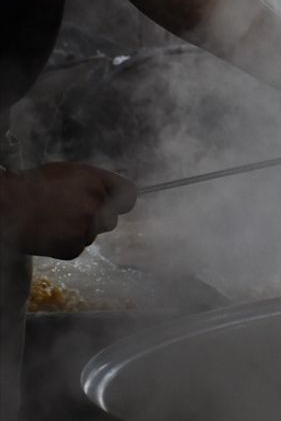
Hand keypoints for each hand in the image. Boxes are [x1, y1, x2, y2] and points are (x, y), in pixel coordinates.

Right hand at [0, 163, 137, 259]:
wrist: (7, 206)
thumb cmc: (34, 185)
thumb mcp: (69, 172)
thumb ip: (95, 182)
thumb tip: (113, 194)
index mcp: (96, 183)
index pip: (129, 196)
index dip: (120, 201)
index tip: (112, 204)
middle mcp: (95, 206)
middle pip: (110, 219)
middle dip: (95, 218)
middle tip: (71, 214)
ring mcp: (85, 229)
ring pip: (91, 234)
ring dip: (78, 231)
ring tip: (54, 221)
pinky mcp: (73, 248)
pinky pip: (77, 247)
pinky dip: (65, 243)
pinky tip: (49, 233)